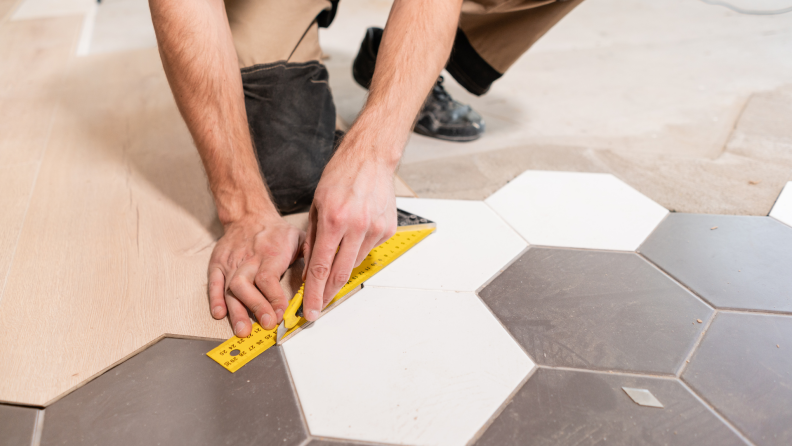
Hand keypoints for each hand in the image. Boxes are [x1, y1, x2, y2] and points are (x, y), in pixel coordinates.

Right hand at [208, 214, 303, 336]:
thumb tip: (319, 280)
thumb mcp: (299, 238)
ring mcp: (231, 262)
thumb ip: (309, 257)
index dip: (273, 298)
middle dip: (255, 307)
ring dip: (236, 310)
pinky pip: (214, 283)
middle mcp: (248, 258)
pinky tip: (220, 314)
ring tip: (243, 330)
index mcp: (270, 253)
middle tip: (265, 324)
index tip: (280, 314)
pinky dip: (215, 299)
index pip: (268, 278)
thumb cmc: (276, 232)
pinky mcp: (218, 264)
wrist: (249, 215)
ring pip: (231, 288)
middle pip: (246, 285)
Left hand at [301, 138, 397, 320]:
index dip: (314, 293)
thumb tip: (310, 268)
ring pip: (355, 263)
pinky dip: (357, 250)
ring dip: (342, 268)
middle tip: (318, 307)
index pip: (322, 267)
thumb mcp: (317, 205)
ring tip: (334, 260)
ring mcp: (375, 229)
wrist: (371, 158)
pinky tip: (354, 234)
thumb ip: (313, 239)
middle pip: (341, 273)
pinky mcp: (388, 229)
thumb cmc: (341, 175)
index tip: (310, 309)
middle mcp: (357, 227)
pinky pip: (368, 250)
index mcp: (334, 220)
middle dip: (327, 294)